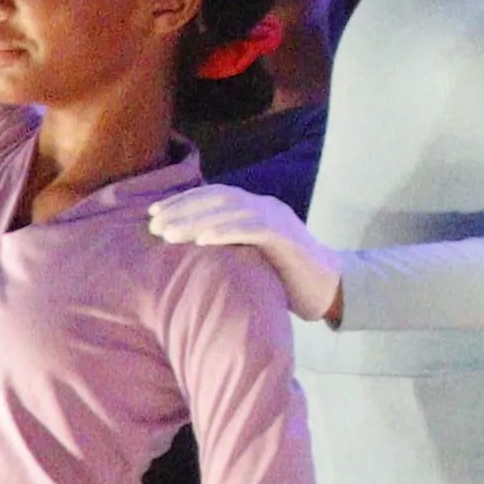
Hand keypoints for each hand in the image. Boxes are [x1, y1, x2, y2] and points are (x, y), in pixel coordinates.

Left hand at [149, 183, 346, 324]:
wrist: (331, 288)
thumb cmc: (286, 277)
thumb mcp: (252, 255)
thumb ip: (229, 245)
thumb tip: (188, 248)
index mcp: (257, 208)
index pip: (215, 195)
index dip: (182, 201)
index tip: (152, 213)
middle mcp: (267, 207)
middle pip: (219, 198)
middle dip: (182, 209)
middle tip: (153, 224)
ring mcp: (279, 220)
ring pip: (232, 210)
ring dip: (196, 220)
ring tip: (168, 233)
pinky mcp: (288, 239)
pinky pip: (254, 229)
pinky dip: (226, 231)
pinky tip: (202, 240)